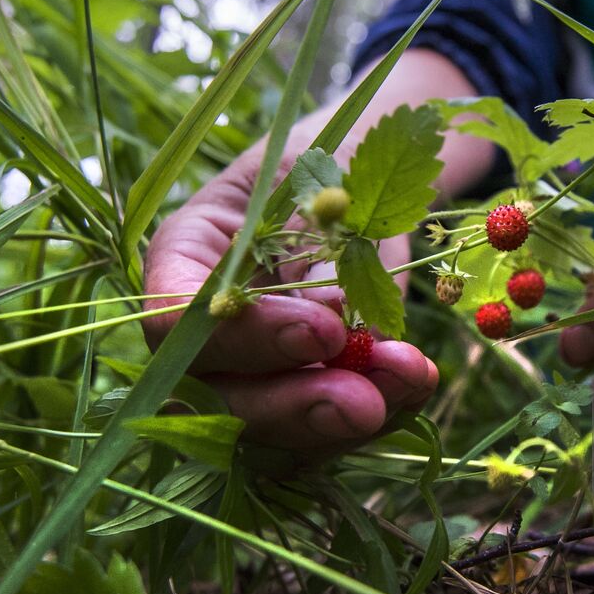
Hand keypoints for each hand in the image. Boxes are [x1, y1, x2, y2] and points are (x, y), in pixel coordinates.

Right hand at [141, 49, 494, 452]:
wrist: (358, 182)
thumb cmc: (322, 162)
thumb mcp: (314, 174)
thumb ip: (315, 241)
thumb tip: (337, 315)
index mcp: (181, 258)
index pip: (176, 320)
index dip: (245, 337)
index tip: (323, 329)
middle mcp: (203, 330)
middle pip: (217, 397)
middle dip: (293, 406)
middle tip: (363, 401)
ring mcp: (251, 372)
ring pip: (272, 431)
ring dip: (343, 421)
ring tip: (409, 378)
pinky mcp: (305, 392)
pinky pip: (328, 429)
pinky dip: (379, 411)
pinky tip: (416, 382)